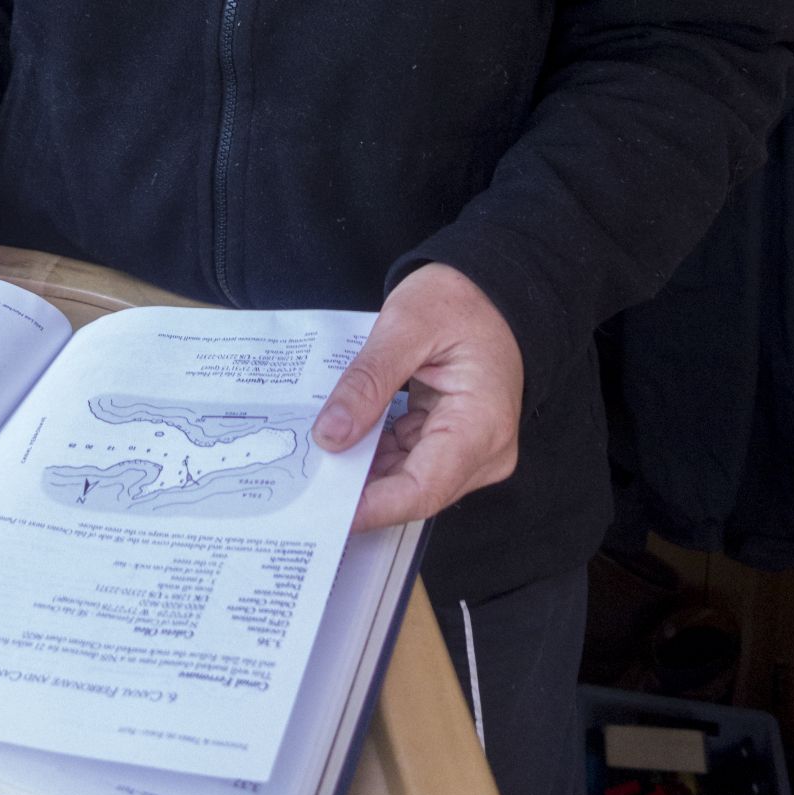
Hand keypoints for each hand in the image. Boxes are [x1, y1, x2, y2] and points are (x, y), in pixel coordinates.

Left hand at [312, 263, 523, 531]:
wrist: (490, 286)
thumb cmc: (460, 298)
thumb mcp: (406, 326)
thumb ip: (368, 381)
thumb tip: (330, 436)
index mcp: (481, 425)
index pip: (422, 489)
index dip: (371, 506)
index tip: (323, 508)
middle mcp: (484, 450)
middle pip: (413, 490)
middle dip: (358, 487)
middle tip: (303, 480)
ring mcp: (471, 449)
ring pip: (407, 478)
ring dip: (362, 469)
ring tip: (313, 459)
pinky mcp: (454, 440)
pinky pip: (409, 459)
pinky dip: (375, 451)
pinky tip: (341, 439)